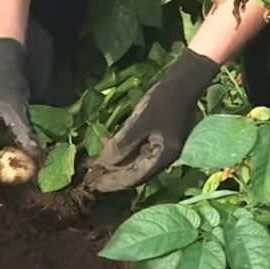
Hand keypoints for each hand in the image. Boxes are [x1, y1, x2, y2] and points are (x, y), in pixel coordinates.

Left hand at [84, 49, 220, 191]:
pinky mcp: (156, 138)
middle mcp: (162, 158)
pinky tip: (106, 143)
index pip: (133, 178)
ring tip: (93, 161)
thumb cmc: (162, 102)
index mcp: (162, 158)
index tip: (92, 185)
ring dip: (113, 162)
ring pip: (132, 162)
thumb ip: (122, 145)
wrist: (181, 83)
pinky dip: (120, 150)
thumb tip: (105, 164)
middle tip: (88, 176)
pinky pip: (135, 150)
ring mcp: (160, 148)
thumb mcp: (139, 122)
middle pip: (132, 173)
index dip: (112, 182)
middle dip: (110, 174)